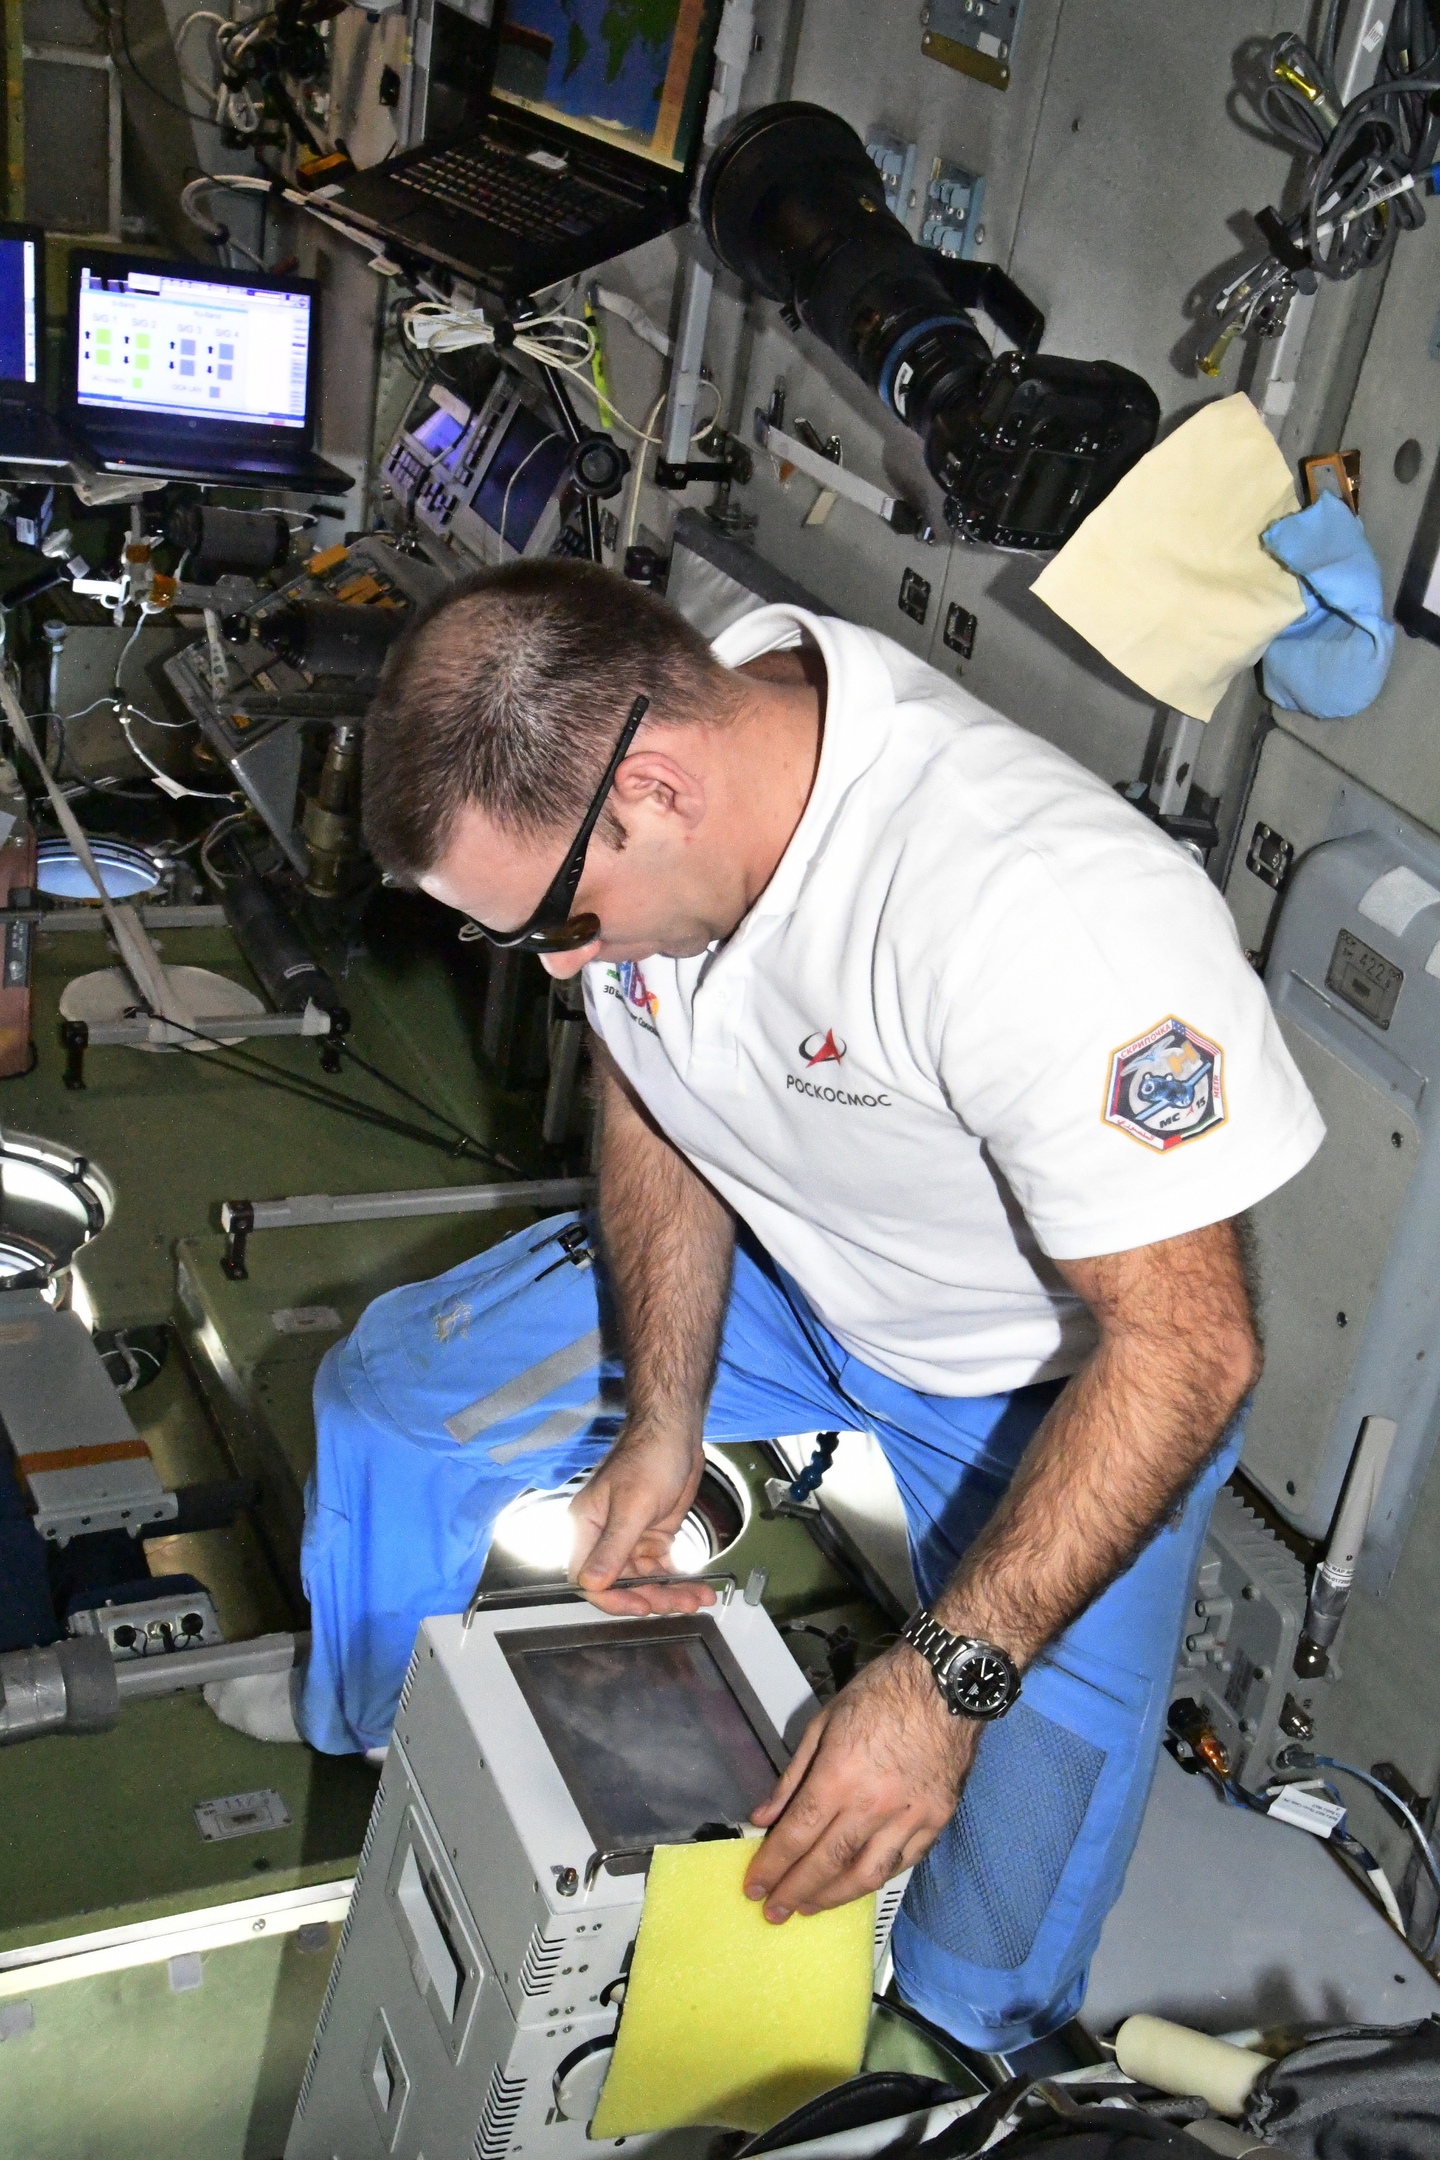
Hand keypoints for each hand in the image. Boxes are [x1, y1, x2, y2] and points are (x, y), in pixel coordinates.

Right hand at [568, 1423, 714, 1613]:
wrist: (678, 1432)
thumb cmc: (649, 1457)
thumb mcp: (632, 1505)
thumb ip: (613, 1547)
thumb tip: (590, 1584)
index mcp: (588, 1527)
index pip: (589, 1578)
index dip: (613, 1598)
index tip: (642, 1606)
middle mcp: (606, 1537)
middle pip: (621, 1584)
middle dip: (651, 1596)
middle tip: (679, 1603)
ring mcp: (632, 1538)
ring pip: (645, 1579)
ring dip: (671, 1592)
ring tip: (697, 1598)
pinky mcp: (655, 1536)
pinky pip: (663, 1567)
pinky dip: (680, 1580)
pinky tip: (700, 1588)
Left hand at [744, 1644, 976, 1920]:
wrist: (945, 1682)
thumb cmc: (881, 1692)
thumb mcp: (824, 1722)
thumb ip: (792, 1776)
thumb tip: (764, 1816)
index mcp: (838, 1776)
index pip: (796, 1835)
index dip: (772, 1867)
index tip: (754, 1888)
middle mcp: (872, 1805)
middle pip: (826, 1862)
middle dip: (794, 1891)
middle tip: (774, 1912)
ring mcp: (908, 1817)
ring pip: (865, 1875)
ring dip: (833, 1898)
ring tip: (810, 1907)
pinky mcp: (936, 1821)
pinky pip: (901, 1863)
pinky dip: (875, 1879)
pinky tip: (856, 1884)